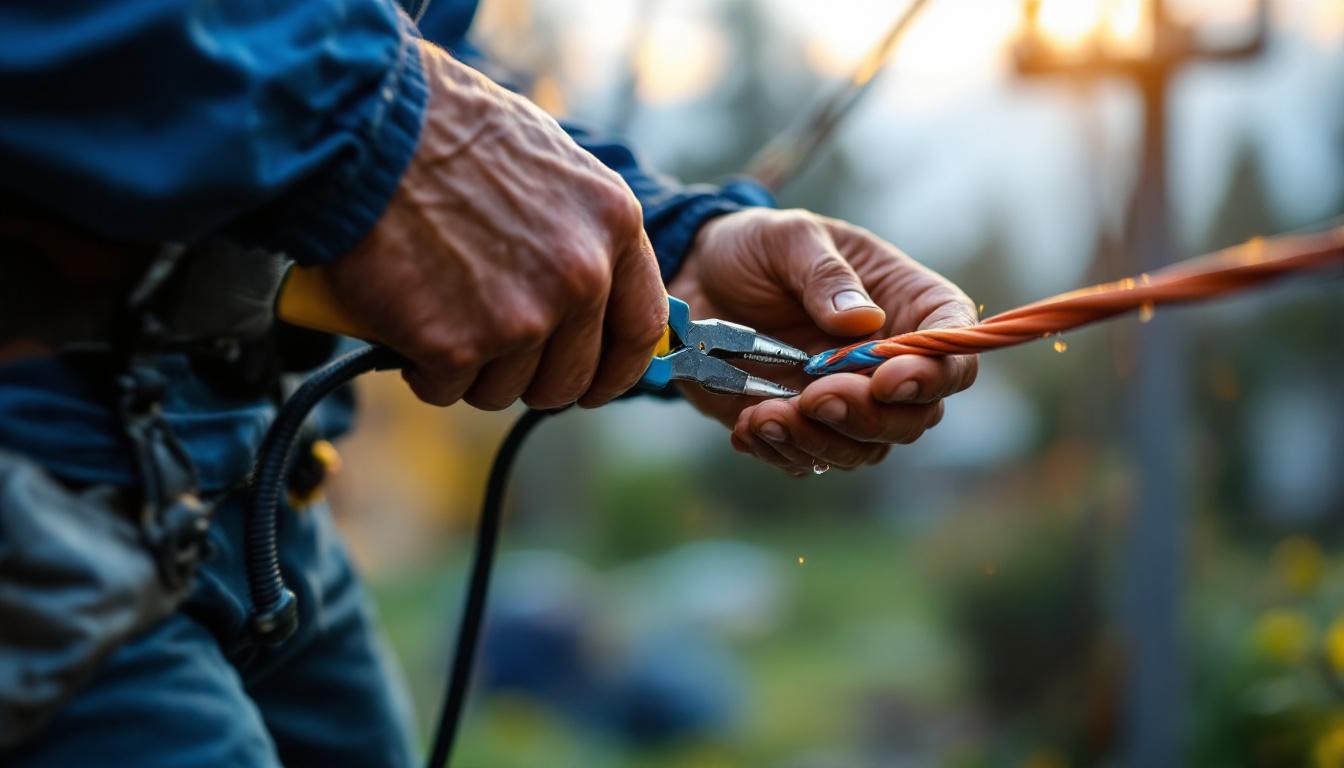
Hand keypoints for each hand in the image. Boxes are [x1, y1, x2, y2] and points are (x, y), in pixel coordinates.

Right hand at [323, 41, 665, 408]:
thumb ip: (581, 231)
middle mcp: (581, 276)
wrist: (365, 125)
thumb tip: (592, 294)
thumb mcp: (551, 165)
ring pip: (503, 389)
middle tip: (489, 350)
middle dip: (529, 378)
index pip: (641, 330)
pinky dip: (421, 369)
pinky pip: (446, 389)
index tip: (591, 383)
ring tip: (438, 312)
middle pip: (570, 378)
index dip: (614, 370)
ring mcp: (522, 316)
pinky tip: (407, 319)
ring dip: (470, 369)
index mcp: (614, 225)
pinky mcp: (458, 346)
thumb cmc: (447, 130)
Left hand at [667, 208, 977, 474]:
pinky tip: (747, 425)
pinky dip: (781, 451)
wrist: (694, 279)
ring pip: (864, 449)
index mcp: (907, 306)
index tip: (889, 380)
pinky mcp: (801, 427)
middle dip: (868, 417)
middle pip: (915, 416)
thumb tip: (861, 323)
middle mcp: (886, 363)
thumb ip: (824, 275)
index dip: (935, 374)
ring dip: (819, 441)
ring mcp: (846, 401)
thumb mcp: (787, 238)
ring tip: (765, 415)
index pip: (953, 350)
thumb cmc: (756, 248)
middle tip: (814, 397)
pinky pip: (809, 460)